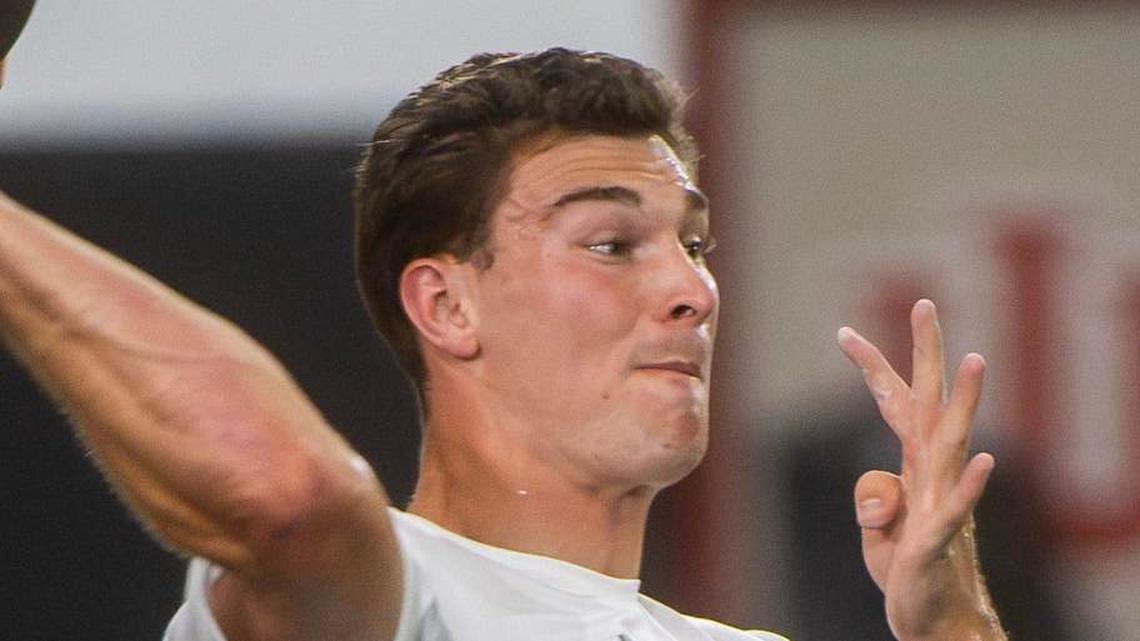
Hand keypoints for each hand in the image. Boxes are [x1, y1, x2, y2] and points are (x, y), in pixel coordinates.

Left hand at [837, 299, 1004, 640]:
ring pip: (953, 444)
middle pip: (929, 404)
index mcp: (914, 465)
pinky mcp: (937, 542)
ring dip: (964, 402)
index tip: (843, 332)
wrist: (932, 617)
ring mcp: (940, 504)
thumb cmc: (906, 566)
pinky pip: (956, 510)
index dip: (871, 368)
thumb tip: (877, 487)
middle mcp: (932, 475)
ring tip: (976, 359)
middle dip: (926, 354)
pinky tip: (987, 460)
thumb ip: (874, 495)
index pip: (894, 404)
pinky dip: (970, 487)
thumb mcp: (877, 525)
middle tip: (923, 303)